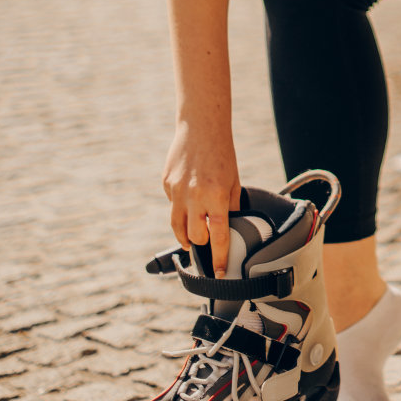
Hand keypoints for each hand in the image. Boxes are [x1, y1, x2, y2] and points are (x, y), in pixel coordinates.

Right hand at [161, 123, 241, 277]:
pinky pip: (172, 205)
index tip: (220, 272)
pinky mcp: (166, 184)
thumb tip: (228, 229)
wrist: (201, 127)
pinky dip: (180, 209)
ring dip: (184, 236)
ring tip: (191, 239)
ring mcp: (177, 190)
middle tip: (206, 245)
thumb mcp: (234, 181)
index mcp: (217, 195)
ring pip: (177, 227)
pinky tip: (187, 201)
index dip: (220, 257)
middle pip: (194, 236)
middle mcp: (195, 196)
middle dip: (201, 243)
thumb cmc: (222, 154)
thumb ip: (230, 206)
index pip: (219, 236)